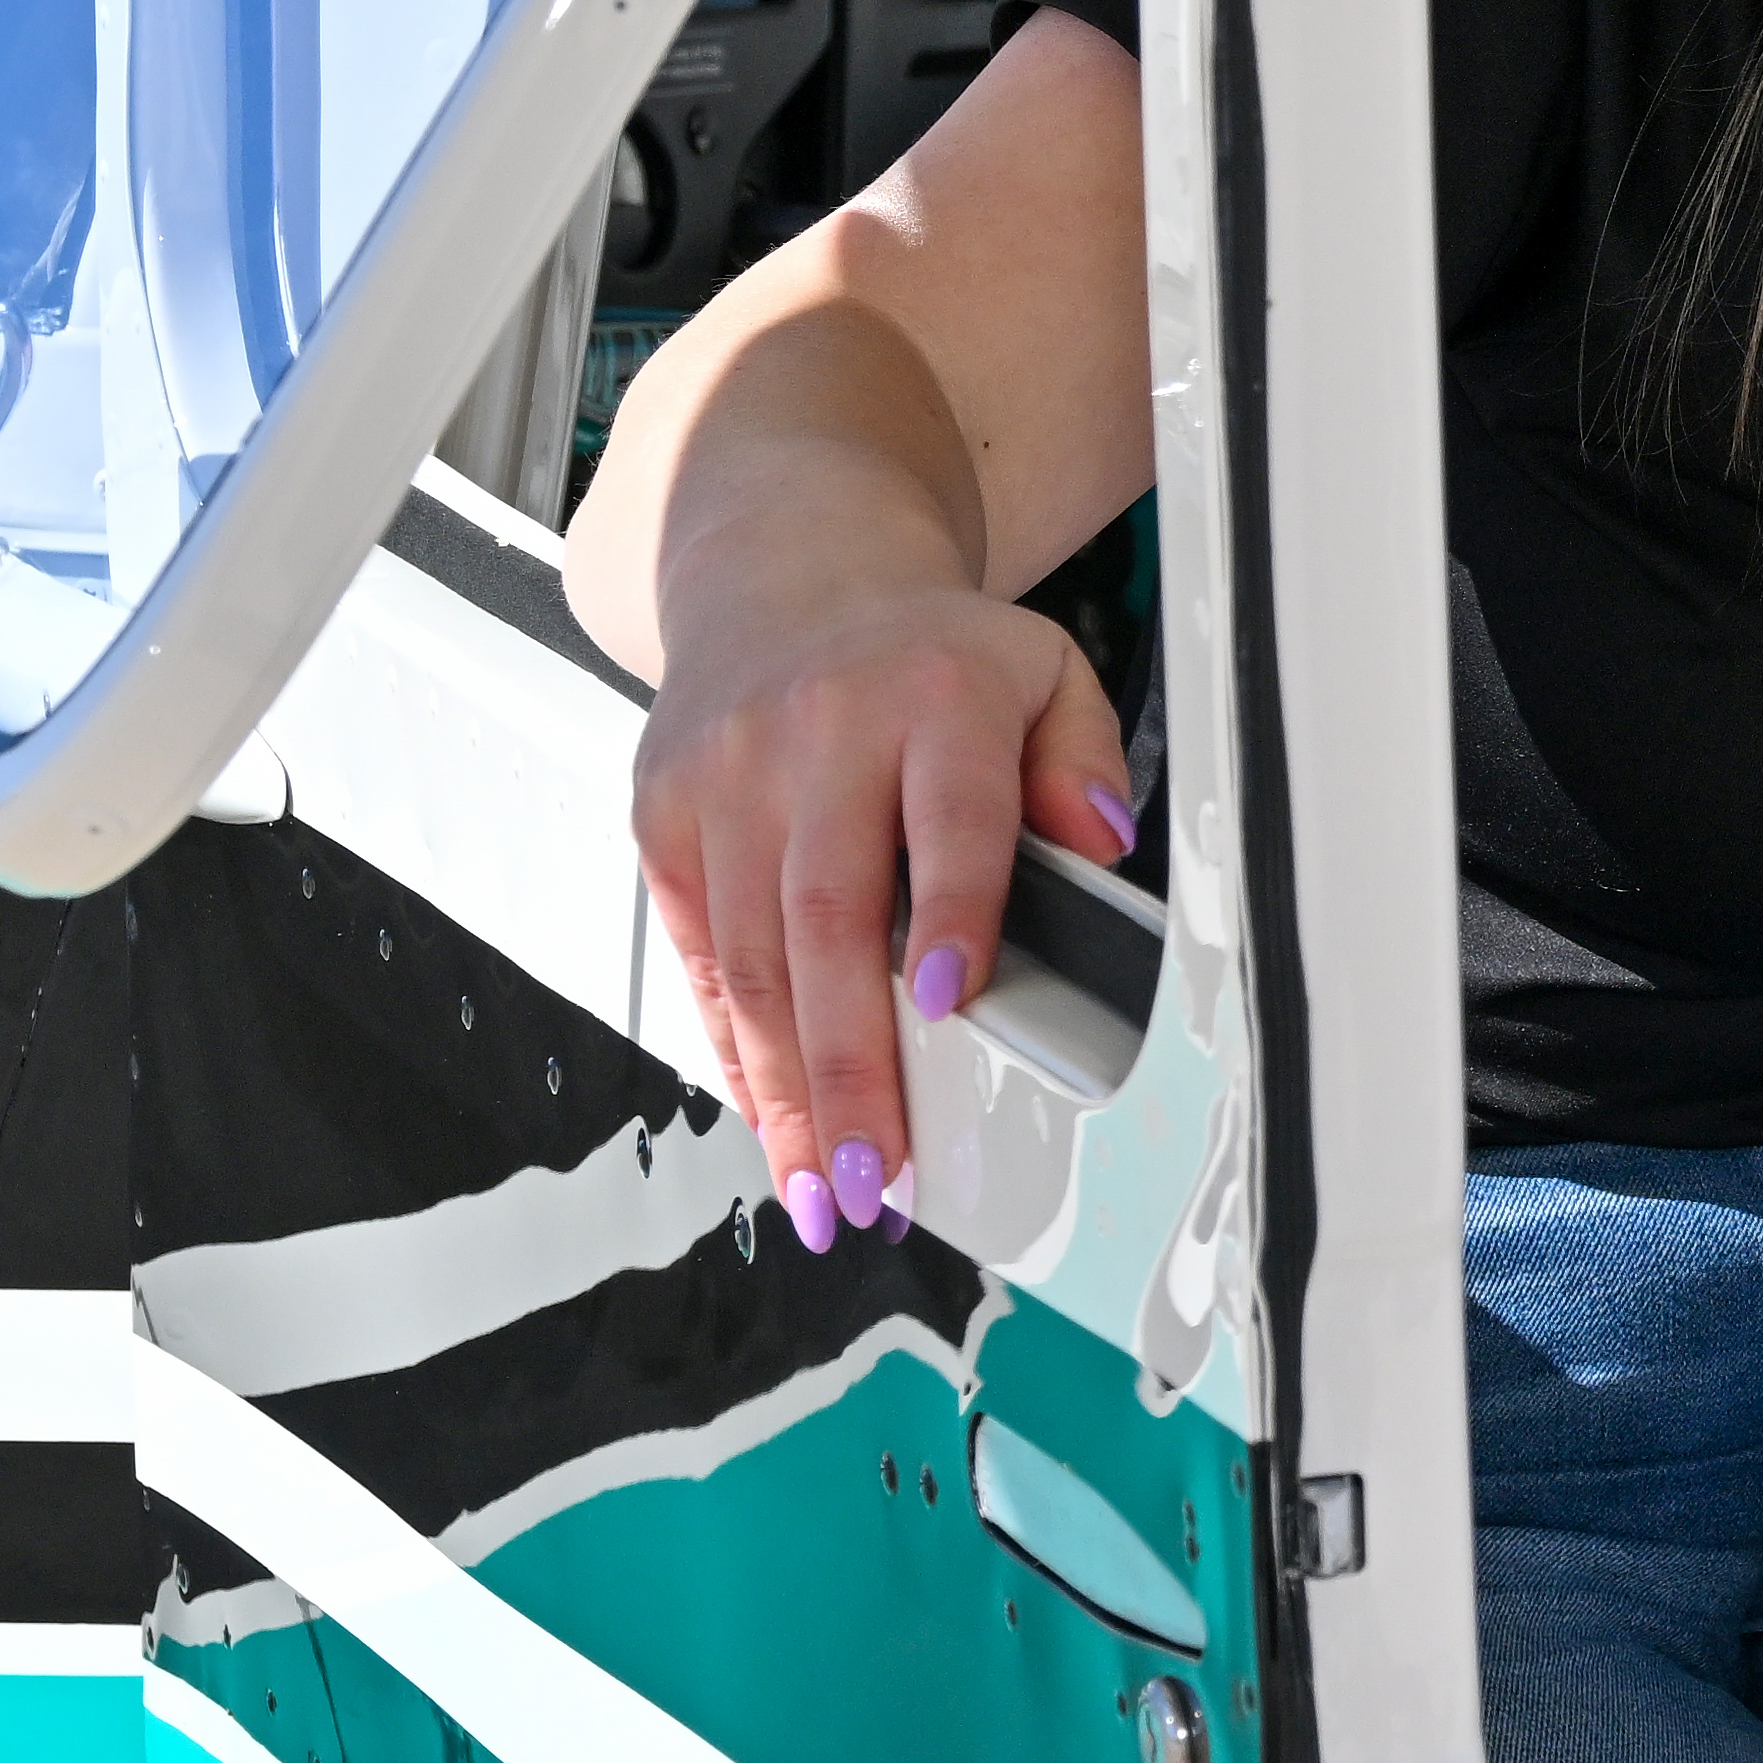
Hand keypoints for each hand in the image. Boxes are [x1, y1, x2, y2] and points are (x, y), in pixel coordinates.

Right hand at [631, 576, 1132, 1250]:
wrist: (787, 579)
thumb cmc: (928, 653)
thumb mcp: (1042, 672)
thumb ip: (1081, 759)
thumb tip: (1098, 845)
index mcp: (931, 699)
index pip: (948, 818)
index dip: (948, 912)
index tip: (948, 1000)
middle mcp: (815, 738)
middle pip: (828, 919)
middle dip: (849, 1062)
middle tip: (876, 1168)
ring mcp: (726, 781)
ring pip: (751, 958)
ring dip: (786, 1088)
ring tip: (823, 1183)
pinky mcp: (664, 820)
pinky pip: (699, 955)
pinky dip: (732, 1048)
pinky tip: (770, 1116)